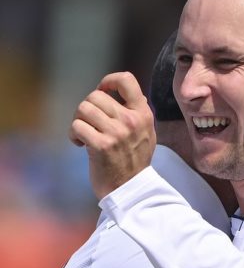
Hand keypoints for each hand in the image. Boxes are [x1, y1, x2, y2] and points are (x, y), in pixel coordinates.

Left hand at [68, 72, 154, 198]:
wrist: (130, 188)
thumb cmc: (134, 159)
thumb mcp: (146, 132)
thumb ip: (136, 111)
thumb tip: (120, 90)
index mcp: (143, 114)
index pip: (126, 79)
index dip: (108, 81)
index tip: (102, 92)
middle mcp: (131, 121)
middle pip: (95, 96)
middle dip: (87, 108)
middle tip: (90, 123)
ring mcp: (117, 133)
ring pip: (83, 109)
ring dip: (78, 121)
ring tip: (85, 134)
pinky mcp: (101, 146)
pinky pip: (77, 127)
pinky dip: (74, 135)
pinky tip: (81, 144)